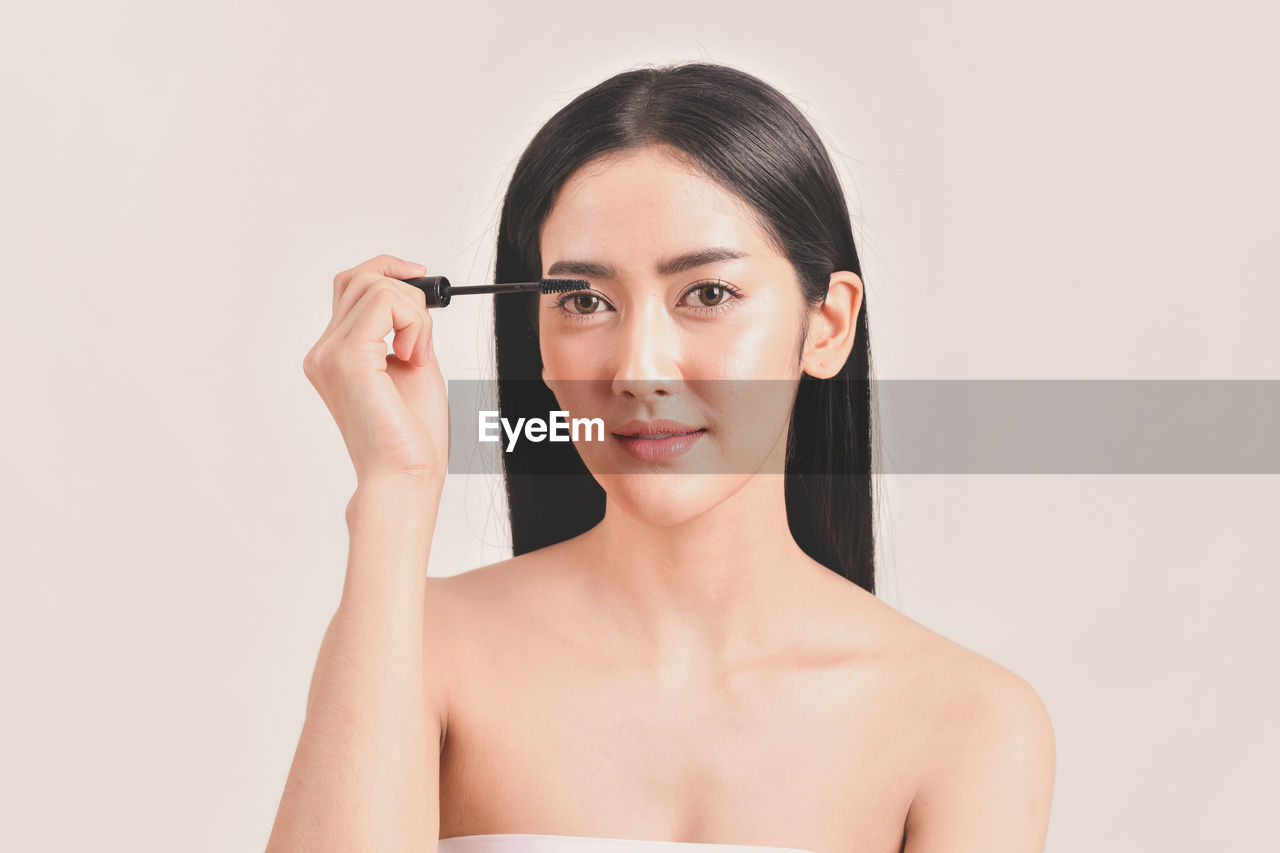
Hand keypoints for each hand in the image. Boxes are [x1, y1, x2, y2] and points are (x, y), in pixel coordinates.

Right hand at [303, 254, 449, 486]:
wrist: (404, 477)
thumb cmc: (411, 438)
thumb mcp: (413, 367)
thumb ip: (405, 332)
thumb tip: (413, 302)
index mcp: (335, 355)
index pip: (352, 286)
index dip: (389, 272)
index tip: (421, 280)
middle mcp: (324, 352)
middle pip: (361, 278)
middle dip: (408, 294)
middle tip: (424, 337)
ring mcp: (330, 354)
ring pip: (375, 285)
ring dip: (414, 313)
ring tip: (419, 355)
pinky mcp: (347, 358)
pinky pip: (385, 302)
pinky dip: (414, 321)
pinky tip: (415, 356)